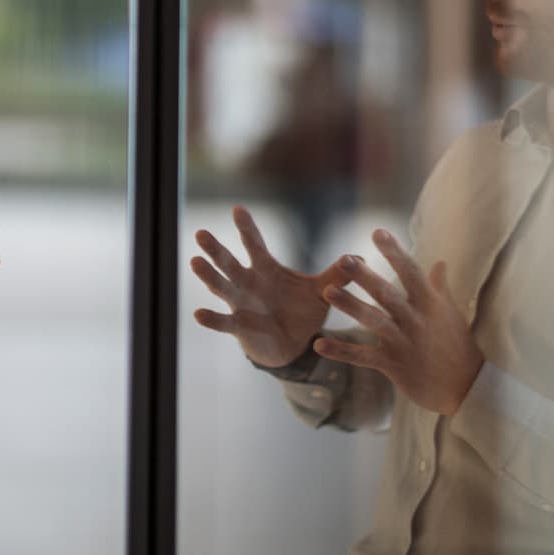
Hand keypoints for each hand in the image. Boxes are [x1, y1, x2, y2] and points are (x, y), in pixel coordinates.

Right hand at [191, 205, 350, 367]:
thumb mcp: (320, 293)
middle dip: (215, 249)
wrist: (294, 346)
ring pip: (221, 287)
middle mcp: (248, 283)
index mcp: (266, 269)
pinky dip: (211, 318)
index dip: (247, 227)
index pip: (254, 244)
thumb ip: (336, 276)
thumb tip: (359, 258)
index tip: (238, 208)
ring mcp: (241, 304)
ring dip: (208, 276)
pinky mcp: (239, 327)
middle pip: (229, 262)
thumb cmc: (302, 312)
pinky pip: (223, 321)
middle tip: (201, 233)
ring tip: (194, 262)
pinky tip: (198, 313)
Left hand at [314, 229, 482, 415]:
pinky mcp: (394, 365)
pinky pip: (363, 357)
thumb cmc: (457, 345)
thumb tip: (439, 262)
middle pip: (388, 294)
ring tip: (327, 292)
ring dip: (350, 306)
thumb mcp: (450, 313)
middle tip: (343, 259)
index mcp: (430, 304)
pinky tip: (319, 345)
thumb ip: (439, 287)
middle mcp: (416, 320)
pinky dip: (341, 351)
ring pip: (374, 321)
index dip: (395, 252)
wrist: (468, 388)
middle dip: (365, 276)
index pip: (411, 272)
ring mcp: (404, 343)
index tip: (378, 232)